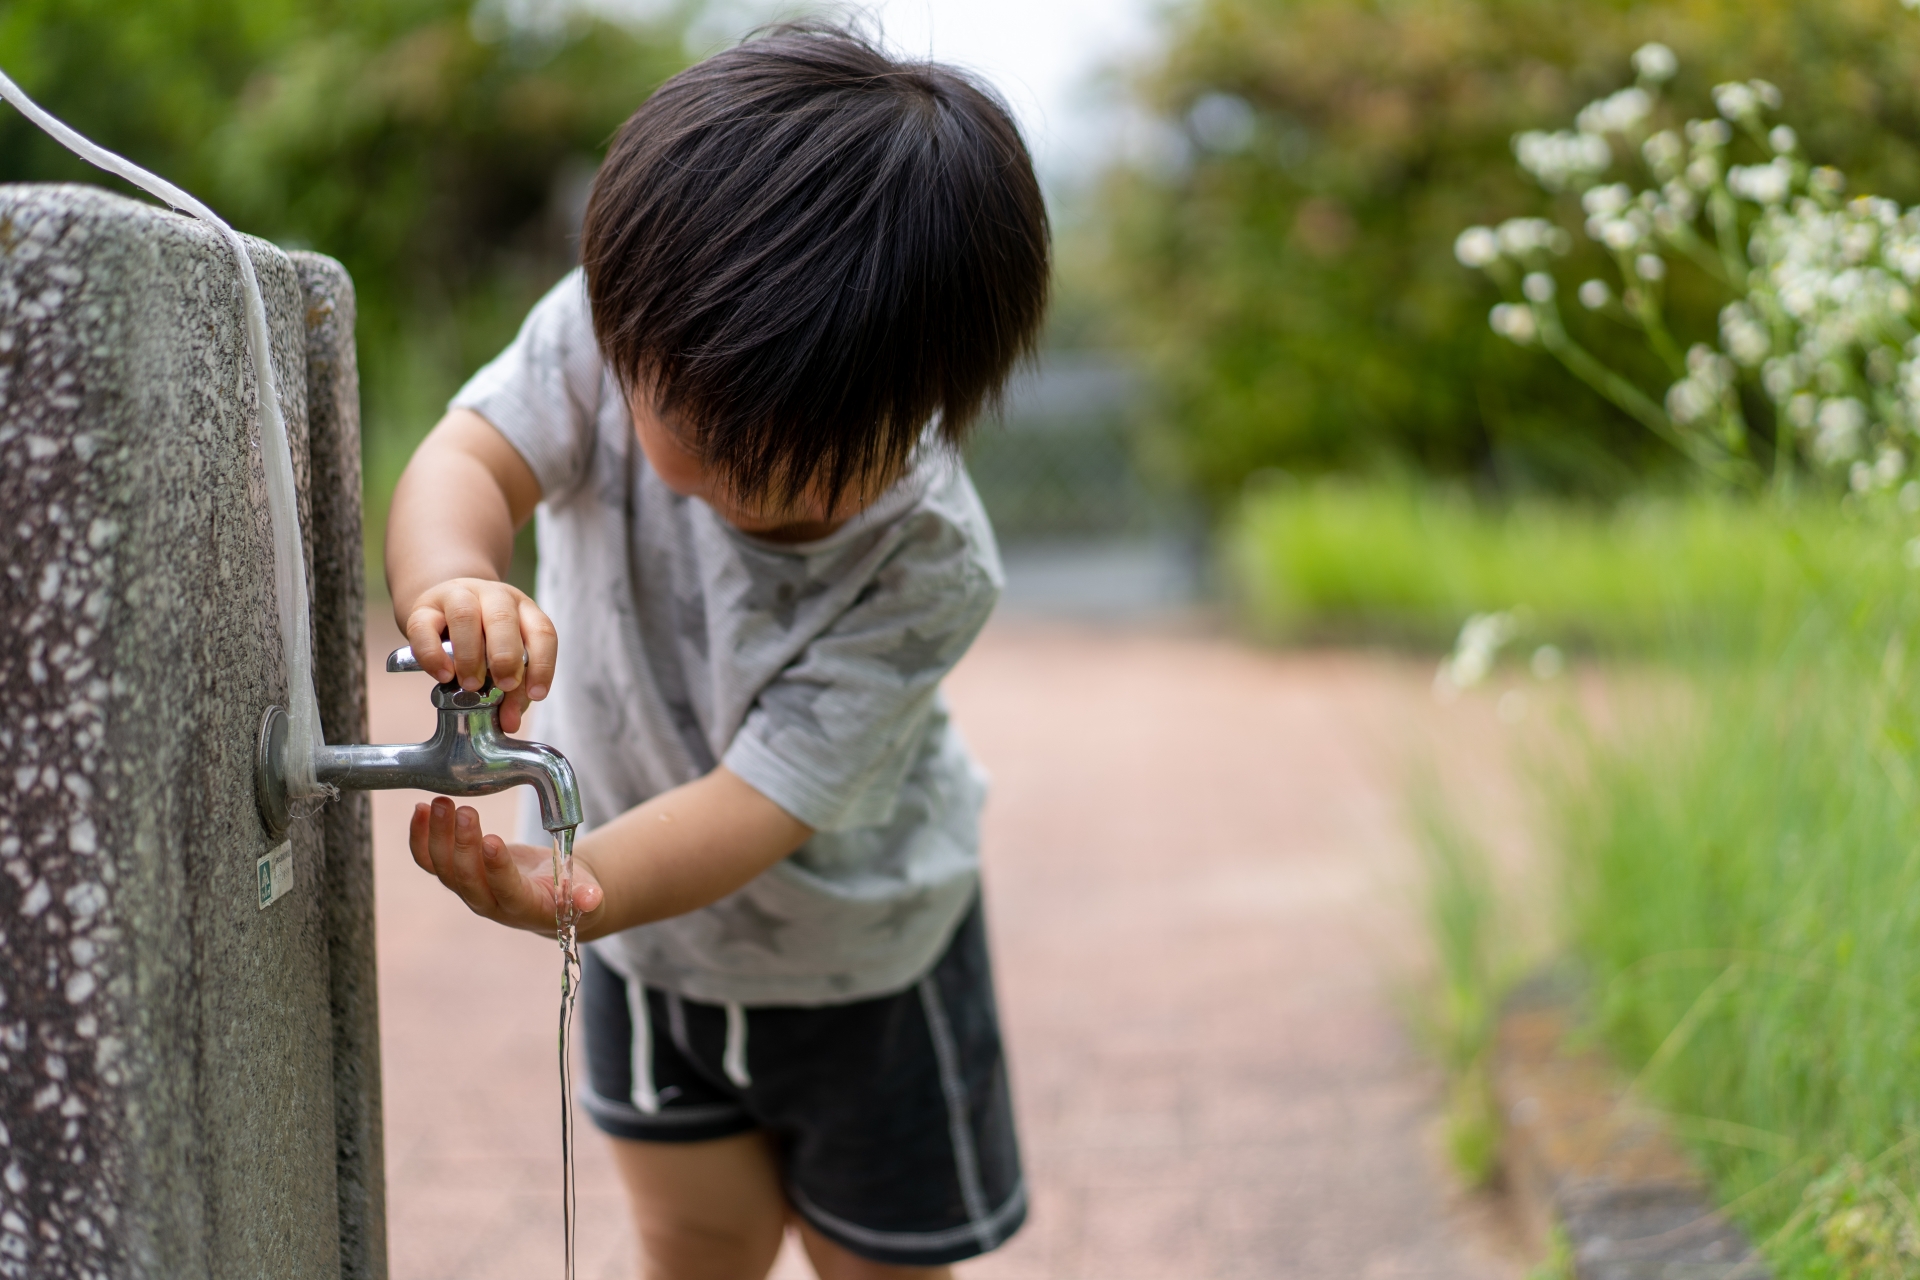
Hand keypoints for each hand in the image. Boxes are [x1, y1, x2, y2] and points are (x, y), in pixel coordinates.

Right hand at [402, 578, 556, 732]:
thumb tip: (509, 722)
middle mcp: (493, 597)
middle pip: (503, 617)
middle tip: (503, 685)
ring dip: (469, 655)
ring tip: (470, 685)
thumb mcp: (502, 661)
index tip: (535, 694)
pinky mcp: (424, 607)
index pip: (542, 631)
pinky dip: (433, 654)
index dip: (542, 664)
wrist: (444, 612)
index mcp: (522, 609)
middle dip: (506, 656)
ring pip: (464, 615)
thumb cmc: (481, 639)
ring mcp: (457, 596)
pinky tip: (443, 676)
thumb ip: (511, 692)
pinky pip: (424, 627)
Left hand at [410, 797, 602, 933]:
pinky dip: (421, 837)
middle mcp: (491, 904)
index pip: (506, 891)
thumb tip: (592, 898)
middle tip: (466, 810)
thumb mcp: (588, 894)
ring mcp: (470, 890)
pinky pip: (430, 860)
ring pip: (444, 869)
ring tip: (441, 803)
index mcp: (524, 908)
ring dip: (438, 836)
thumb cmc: (573, 891)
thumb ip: (588, 896)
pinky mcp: (458, 875)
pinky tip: (421, 810)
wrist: (552, 897)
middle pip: (467, 880)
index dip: (497, 869)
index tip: (492, 839)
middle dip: (463, 845)